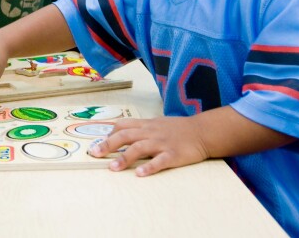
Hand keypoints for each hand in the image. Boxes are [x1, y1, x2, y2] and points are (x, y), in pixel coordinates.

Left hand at [88, 116, 208, 176]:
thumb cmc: (178, 129)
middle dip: (108, 144)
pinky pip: (160, 161)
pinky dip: (149, 167)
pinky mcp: (174, 154)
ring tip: (113, 168)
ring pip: (140, 148)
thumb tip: (121, 134)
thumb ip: (141, 128)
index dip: (109, 133)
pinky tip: (140, 174)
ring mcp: (162, 143)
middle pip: (126, 135)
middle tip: (95, 154)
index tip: (98, 143)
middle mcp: (151, 132)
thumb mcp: (158, 123)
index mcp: (147, 125)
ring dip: (125, 157)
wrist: (202, 131)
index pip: (123, 125)